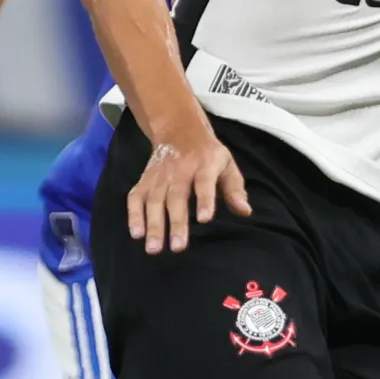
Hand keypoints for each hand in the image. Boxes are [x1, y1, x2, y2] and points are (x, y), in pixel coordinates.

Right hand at [127, 125, 250, 253]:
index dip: (204, 200)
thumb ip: (234, 189)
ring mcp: (159, 176)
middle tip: (177, 247)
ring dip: (153, 224)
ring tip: (154, 249)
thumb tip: (245, 211)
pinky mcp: (145, 180)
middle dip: (176, 222)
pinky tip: (136, 234)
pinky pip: (136, 197)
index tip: (204, 219)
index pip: (204, 182)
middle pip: (176, 197)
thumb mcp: (226, 164)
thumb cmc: (207, 154)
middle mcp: (179, 170)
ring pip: (154, 200)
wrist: (178, 130)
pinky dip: (134, 215)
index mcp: (204, 164)